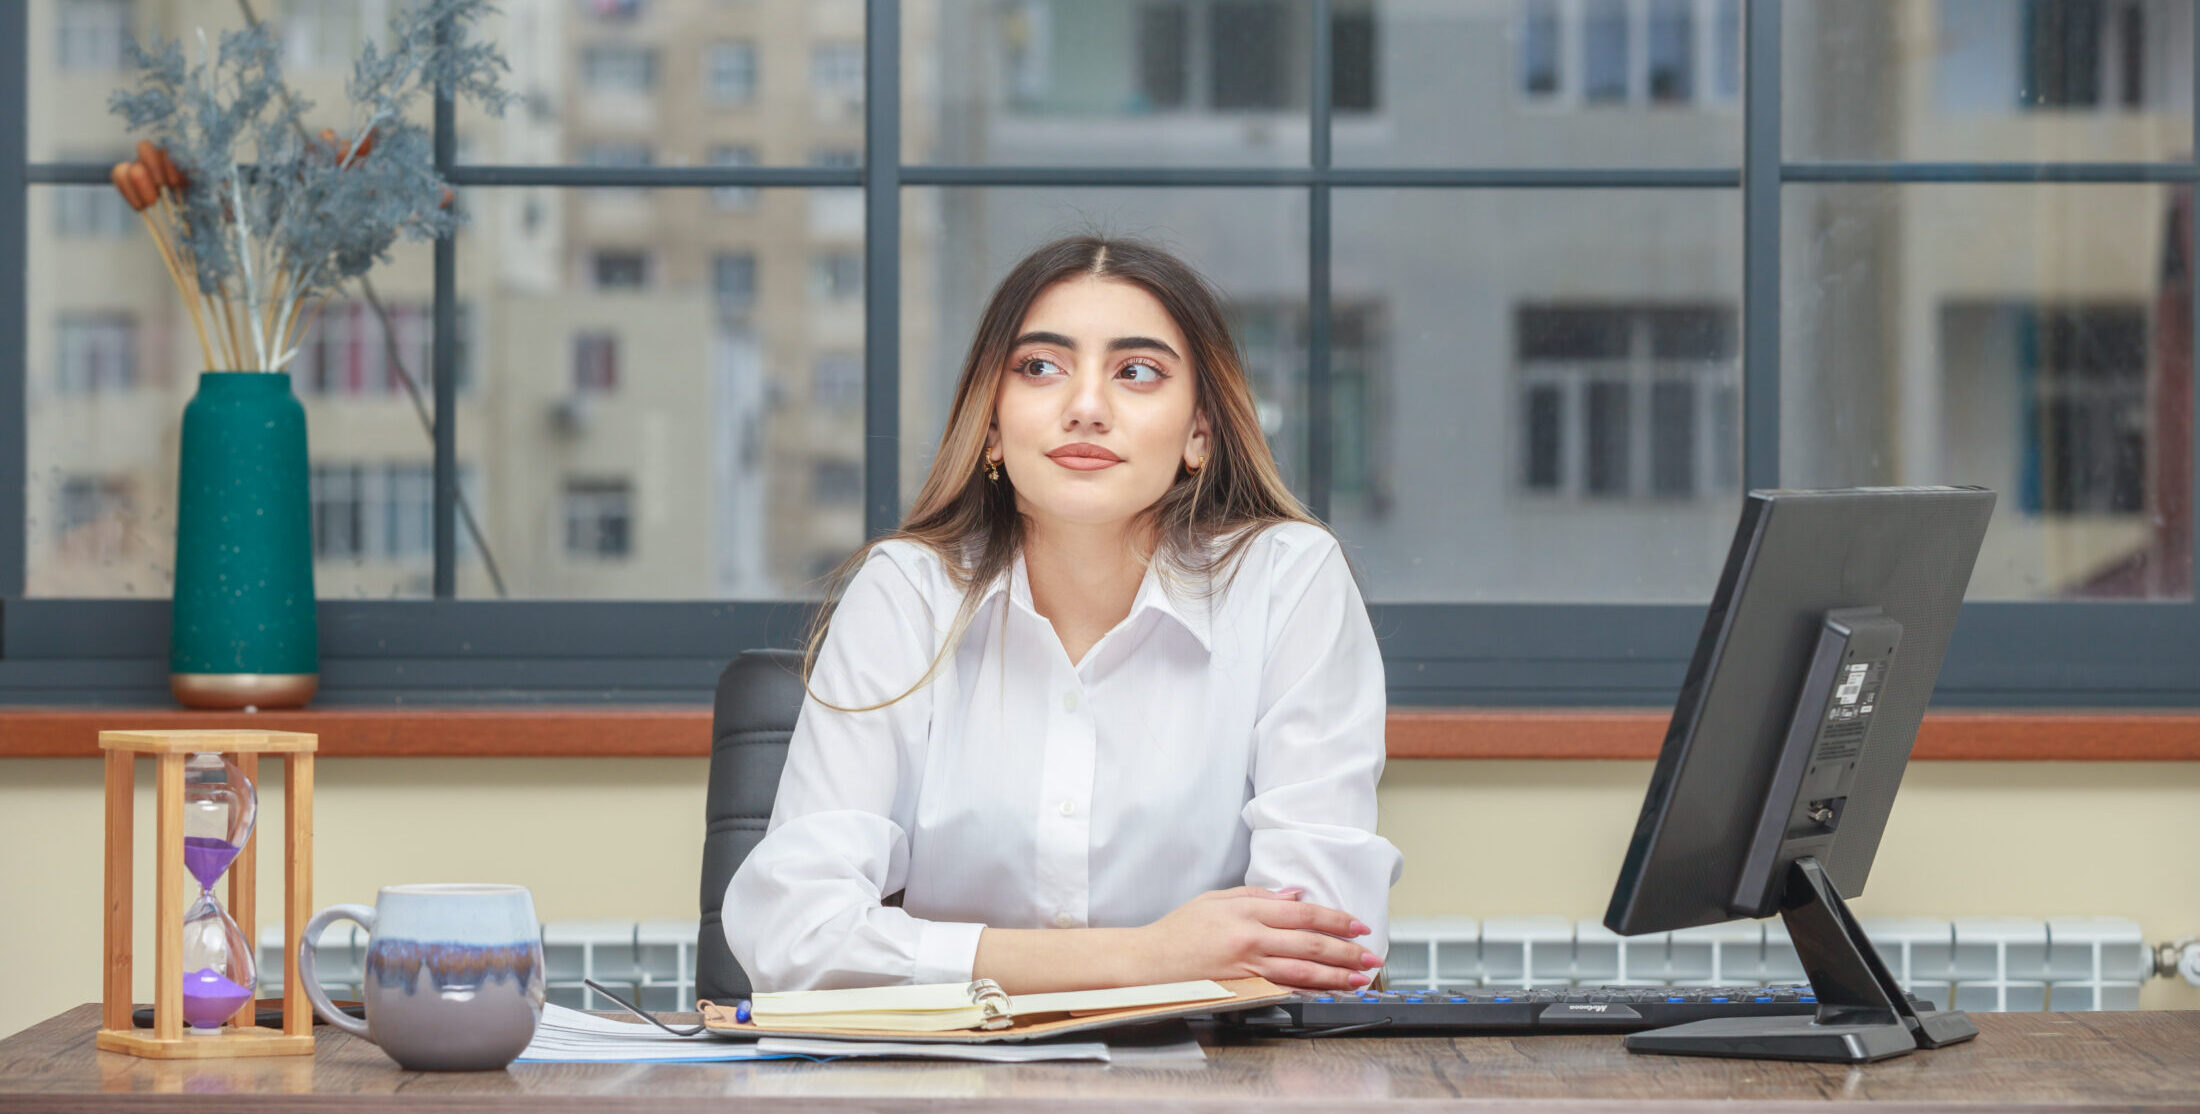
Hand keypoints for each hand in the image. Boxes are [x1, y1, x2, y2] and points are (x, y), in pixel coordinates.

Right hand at [1135, 886, 1378, 991]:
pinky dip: (1310, 993)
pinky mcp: (1243, 990)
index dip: (1336, 919)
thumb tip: (1296, 895)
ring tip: (1361, 978)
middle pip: (1310, 944)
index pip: (1303, 914)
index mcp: (1246, 912)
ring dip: (1337, 976)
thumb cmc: (1177, 931)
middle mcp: (1251, 939)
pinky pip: (1284, 991)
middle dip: (1347, 951)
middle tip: (1371, 955)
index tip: (1358, 925)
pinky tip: (1328, 994)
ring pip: (1303, 972)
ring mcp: (1248, 968)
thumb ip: (1258, 896)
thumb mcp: (1215, 899)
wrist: (1147, 963)